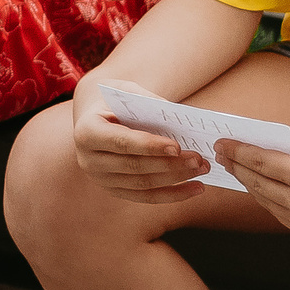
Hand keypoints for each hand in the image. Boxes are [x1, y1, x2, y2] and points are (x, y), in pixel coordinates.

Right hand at [70, 81, 209, 202]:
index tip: (177, 146)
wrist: (95, 115)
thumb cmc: (114, 100)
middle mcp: (88, 160)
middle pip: (134, 167)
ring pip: (142, 185)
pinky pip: (145, 197)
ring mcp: (100, 179)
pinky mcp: (113, 190)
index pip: (121, 142)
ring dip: (176, 179)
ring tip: (202, 169)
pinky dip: (173, 194)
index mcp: (86, 132)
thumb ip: (149, 103)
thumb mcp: (127, 91)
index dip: (149, 146)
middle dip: (170, 164)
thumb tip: (181, 121)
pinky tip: (195, 188)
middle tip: (199, 158)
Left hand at [218, 133, 289, 238]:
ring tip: (238, 168)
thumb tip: (257, 146)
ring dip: (249, 184)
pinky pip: (280, 213)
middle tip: (223, 154)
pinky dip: (268, 199)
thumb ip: (287, 147)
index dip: (237, 151)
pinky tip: (261, 185)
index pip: (259, 161)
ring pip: (264, 201)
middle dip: (237, 166)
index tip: (222, 143)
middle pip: (256, 182)